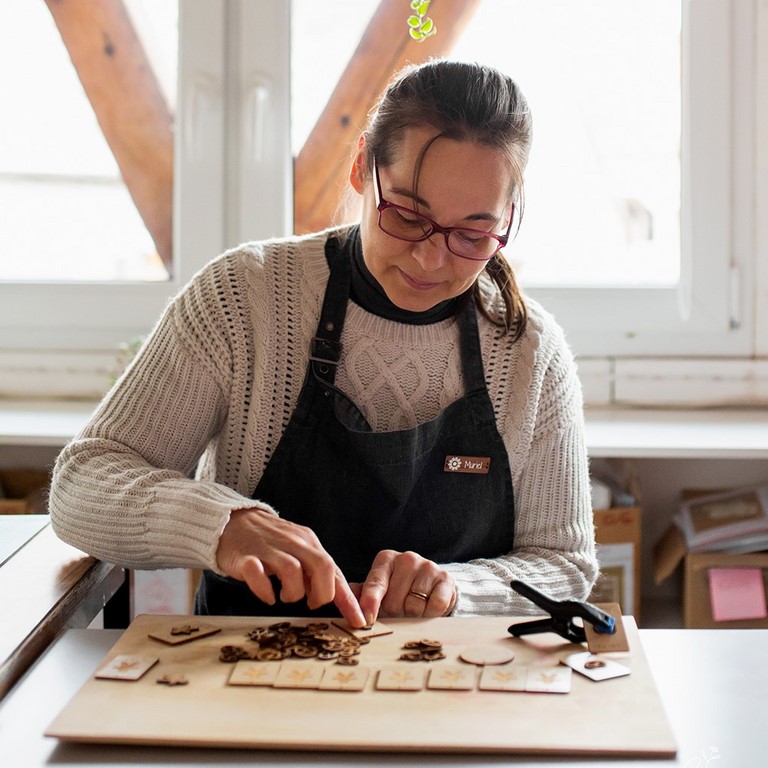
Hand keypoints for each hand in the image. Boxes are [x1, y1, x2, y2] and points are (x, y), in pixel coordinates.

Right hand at [216, 507, 365, 626]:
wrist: (234, 521)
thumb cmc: (269, 542)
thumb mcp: (298, 551)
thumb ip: (314, 570)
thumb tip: (332, 596)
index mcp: (308, 542)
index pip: (334, 570)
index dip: (348, 599)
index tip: (358, 621)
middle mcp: (293, 543)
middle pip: (321, 566)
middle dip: (323, 593)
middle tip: (312, 603)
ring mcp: (268, 549)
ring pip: (292, 570)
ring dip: (293, 592)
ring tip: (285, 597)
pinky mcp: (245, 557)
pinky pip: (257, 573)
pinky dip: (264, 590)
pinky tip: (267, 596)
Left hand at [351, 549, 456, 625]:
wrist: (435, 585)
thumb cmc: (401, 588)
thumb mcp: (381, 588)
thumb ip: (362, 593)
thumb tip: (342, 597)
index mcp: (385, 560)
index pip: (375, 584)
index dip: (370, 603)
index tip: (367, 619)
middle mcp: (406, 558)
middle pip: (394, 601)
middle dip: (395, 613)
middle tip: (400, 609)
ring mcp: (427, 566)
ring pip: (414, 606)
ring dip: (413, 615)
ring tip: (415, 607)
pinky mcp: (445, 579)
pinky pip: (434, 606)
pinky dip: (431, 613)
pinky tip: (429, 606)